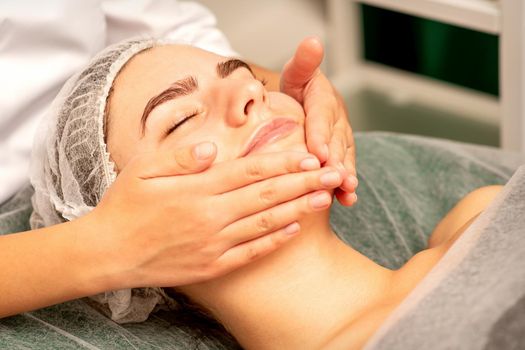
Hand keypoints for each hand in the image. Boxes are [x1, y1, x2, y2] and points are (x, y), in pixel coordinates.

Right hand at [83, 142, 342, 289]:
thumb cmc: (124, 205)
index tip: (311, 155)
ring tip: (326, 198)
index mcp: (198, 188)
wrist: (108, 253)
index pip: (251, 170)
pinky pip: (251, 253)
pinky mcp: (213, 267)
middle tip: (336, 173)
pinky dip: (275, 240)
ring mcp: (214, 243)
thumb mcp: (143, 168)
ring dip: (300, 209)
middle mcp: (212, 215)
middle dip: (306, 182)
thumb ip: (180, 154)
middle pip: (268, 195)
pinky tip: (295, 229)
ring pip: (266, 222)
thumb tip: (215, 148)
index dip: (285, 162)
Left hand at [281, 37, 357, 205]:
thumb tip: (312, 41)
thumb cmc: (298, 89)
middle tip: (337, 178)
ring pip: (344, 158)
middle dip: (337, 161)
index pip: (322, 117)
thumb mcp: (297, 73)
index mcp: (323, 100)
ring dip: (346, 175)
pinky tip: (347, 201)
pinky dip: (346, 186)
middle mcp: (337, 121)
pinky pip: (344, 169)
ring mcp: (341, 139)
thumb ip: (304, 62)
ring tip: (346, 191)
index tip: (319, 152)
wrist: (307, 102)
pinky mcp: (341, 155)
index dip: (321, 135)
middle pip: (337, 143)